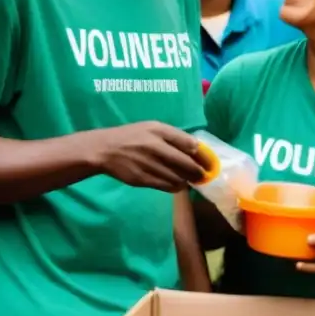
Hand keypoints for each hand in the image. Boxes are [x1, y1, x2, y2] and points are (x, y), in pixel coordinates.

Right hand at [89, 122, 207, 191]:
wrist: (104, 150)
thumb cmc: (132, 137)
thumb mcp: (152, 128)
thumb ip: (173, 137)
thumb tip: (197, 150)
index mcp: (159, 130)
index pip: (190, 144)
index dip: (204, 156)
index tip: (210, 163)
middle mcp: (155, 146)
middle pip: (187, 163)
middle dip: (199, 172)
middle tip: (203, 176)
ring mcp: (148, 164)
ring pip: (178, 177)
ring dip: (187, 181)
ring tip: (190, 180)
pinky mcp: (142, 179)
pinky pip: (166, 186)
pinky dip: (175, 187)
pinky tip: (177, 185)